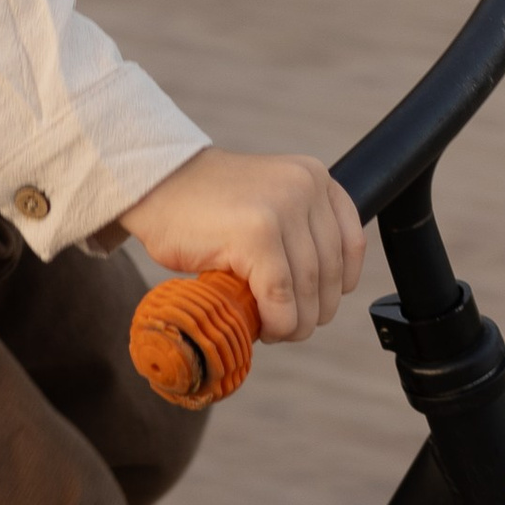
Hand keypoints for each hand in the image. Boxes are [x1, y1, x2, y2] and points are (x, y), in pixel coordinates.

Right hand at [123, 144, 364, 343]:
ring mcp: (281, 208)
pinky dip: (277, 322)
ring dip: (294, 323)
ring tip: (272, 328)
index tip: (318, 302)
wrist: (153, 183)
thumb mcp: (267, 198)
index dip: (341, 284)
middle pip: (331, 272)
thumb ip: (298, 227)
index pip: (351, 243)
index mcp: (313, 176)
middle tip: (288, 326)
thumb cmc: (204, 202)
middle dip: (314, 311)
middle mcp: (304, 187)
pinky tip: (264, 328)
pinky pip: (280, 296)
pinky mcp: (256, 234)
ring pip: (309, 289)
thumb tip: (320, 292)